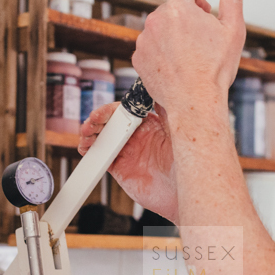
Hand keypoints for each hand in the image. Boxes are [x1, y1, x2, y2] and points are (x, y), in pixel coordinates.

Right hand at [78, 101, 177, 221]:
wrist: (186, 192)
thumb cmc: (189, 161)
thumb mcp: (179, 127)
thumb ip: (166, 105)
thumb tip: (159, 81)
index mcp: (150, 123)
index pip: (125, 110)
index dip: (110, 110)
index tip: (102, 113)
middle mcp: (137, 136)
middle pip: (110, 122)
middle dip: (97, 120)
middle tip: (91, 123)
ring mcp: (128, 152)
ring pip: (103, 138)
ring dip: (90, 134)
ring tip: (85, 135)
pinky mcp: (121, 169)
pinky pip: (101, 158)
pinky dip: (91, 152)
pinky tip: (86, 148)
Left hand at [133, 0, 246, 115]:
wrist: (195, 102)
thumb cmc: (214, 69)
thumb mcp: (233, 27)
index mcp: (177, 8)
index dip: (194, 0)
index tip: (203, 15)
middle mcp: (156, 20)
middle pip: (168, 10)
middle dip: (182, 20)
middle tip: (199, 41)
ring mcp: (144, 40)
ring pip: (158, 30)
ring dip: (171, 37)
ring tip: (188, 57)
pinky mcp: (137, 58)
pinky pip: (148, 49)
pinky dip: (160, 54)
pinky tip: (175, 66)